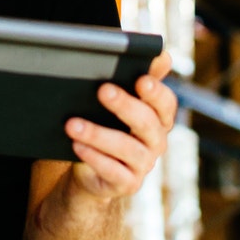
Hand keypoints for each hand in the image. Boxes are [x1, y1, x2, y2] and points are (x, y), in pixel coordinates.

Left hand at [63, 52, 177, 200]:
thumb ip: (135, 77)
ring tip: (73, 124)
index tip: (140, 80)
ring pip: (126, 148)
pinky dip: (93, 157)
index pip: (166, 104)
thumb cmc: (106, 126)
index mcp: (159, 119)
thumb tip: (162, 55)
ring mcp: (144, 165)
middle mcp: (156, 142)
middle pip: (146, 123)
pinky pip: (112, 171)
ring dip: (98, 134)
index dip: (156, 92)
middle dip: (124, 105)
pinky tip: (76, 146)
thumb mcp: (118, 103)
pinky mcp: (128, 184)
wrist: (92, 170)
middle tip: (102, 90)